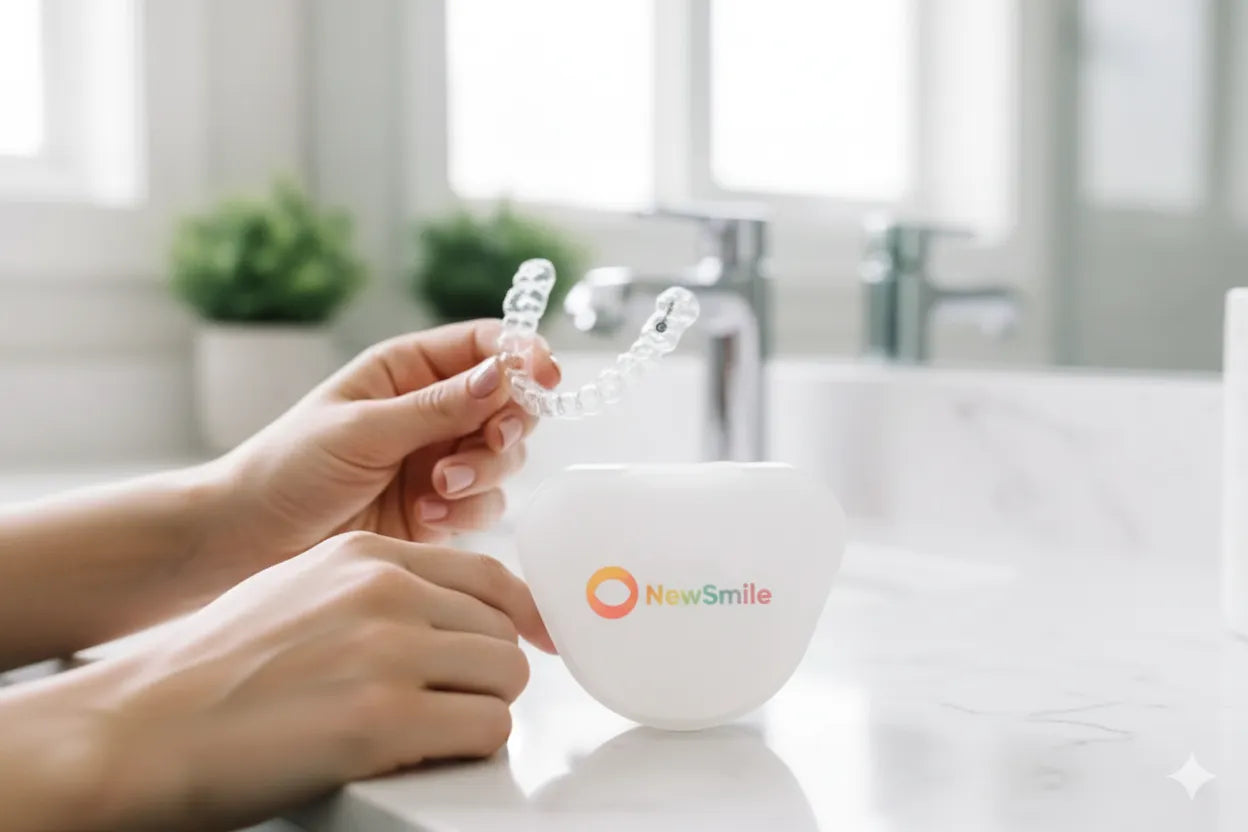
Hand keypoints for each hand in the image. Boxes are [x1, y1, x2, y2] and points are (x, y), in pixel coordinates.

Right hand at [0, 532, 551, 831]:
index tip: (535, 644)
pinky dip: (466, 749)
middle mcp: (385, 592)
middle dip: (483, 676)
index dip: (521, 617)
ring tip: (422, 732)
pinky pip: (488, 730)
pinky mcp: (385, 720)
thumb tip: (449, 614)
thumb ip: (378, 591)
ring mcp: (387, 652)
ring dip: (476, 713)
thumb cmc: (212, 670)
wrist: (139, 727)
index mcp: (367, 556)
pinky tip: (415, 753)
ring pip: (505, 680)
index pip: (491, 575)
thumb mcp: (303, 590)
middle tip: (443, 706)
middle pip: (503, 633)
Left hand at [200, 319, 558, 581]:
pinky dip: (468, 510)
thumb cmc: (288, 468)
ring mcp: (439, 461)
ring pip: (504, 457)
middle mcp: (431, 411)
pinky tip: (427, 516)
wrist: (248, 541)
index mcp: (407, 370)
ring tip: (436, 490)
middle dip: (505, 426)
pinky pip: (485, 504)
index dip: (521, 354)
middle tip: (486, 443)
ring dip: (482, 473)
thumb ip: (438, 407)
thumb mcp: (361, 428)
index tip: (544, 375)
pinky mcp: (441, 509)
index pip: (483, 346)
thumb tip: (503, 373)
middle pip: (507, 403)